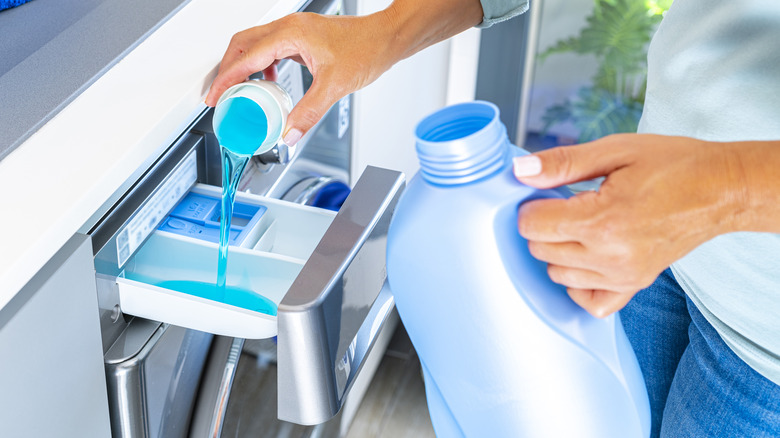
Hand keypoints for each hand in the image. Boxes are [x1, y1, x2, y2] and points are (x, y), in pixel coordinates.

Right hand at [205, 12, 399, 145]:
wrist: (386, 38)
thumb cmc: (366, 49)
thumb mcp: (333, 86)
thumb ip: (308, 112)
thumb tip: (289, 132)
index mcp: (290, 34)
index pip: (246, 57)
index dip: (227, 79)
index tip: (215, 96)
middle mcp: (289, 28)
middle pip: (242, 45)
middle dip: (227, 70)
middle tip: (219, 94)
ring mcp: (295, 31)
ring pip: (255, 44)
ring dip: (243, 66)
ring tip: (239, 91)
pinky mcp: (303, 38)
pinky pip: (271, 48)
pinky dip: (262, 64)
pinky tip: (269, 81)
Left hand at [512, 134, 745, 317]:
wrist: (721, 189)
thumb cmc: (672, 165)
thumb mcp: (615, 150)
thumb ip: (563, 163)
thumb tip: (520, 172)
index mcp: (602, 220)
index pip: (533, 226)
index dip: (531, 205)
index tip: (547, 193)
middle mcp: (611, 256)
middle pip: (541, 250)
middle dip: (543, 225)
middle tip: (565, 205)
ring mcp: (624, 275)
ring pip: (558, 274)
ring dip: (558, 250)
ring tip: (581, 225)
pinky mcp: (635, 284)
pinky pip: (590, 301)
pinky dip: (579, 283)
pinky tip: (585, 258)